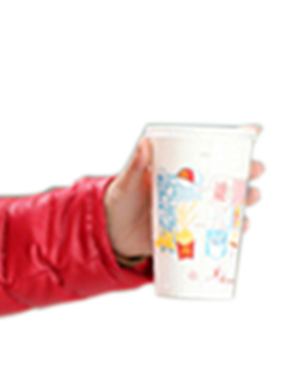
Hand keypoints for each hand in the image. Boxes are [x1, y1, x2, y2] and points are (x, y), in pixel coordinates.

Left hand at [105, 135, 264, 258]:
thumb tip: (144, 143)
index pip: (207, 153)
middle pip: (225, 178)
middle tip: (254, 170)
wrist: (112, 233)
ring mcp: (193, 210)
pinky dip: (234, 228)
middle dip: (245, 172)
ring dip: (245, 199)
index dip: (232, 145)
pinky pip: (219, 229)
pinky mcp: (192, 232)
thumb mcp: (126, 183)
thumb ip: (135, 165)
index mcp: (177, 171)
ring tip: (251, 197)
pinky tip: (242, 226)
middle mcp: (190, 189)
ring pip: (227, 202)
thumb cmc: (119, 202)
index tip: (252, 134)